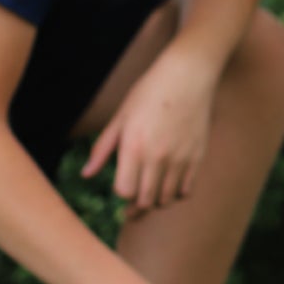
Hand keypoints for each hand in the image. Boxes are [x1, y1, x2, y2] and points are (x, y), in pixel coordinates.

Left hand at [92, 64, 213, 217]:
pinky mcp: (197, 157)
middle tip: (131, 209)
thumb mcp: (120, 117)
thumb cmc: (149, 92)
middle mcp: (157, 157)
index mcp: (134, 147)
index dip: (121, 193)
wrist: (188, 75)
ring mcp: (180, 158)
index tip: (122, 187)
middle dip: (135, 207)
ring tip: (149, 196)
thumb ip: (102, 148)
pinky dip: (175, 194)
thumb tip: (86, 175)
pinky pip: (185, 190)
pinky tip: (168, 185)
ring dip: (155, 202)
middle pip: (145, 201)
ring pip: (165, 199)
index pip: (125, 191)